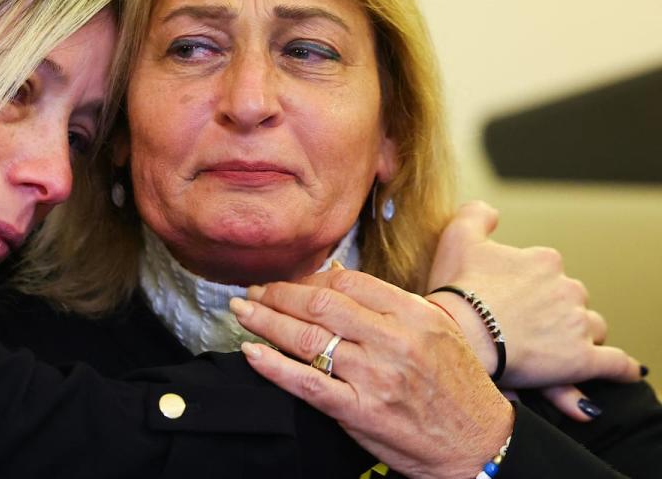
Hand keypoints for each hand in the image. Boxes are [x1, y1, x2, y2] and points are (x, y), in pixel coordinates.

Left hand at [230, 271, 512, 478]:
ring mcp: (376, 376)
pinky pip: (307, 384)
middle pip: (321, 304)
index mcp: (413, 314)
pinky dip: (273, 367)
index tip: (289, 281)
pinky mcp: (361, 412)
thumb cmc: (457, 387)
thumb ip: (390, 305)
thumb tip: (337, 278)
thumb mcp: (436, 330)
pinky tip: (251, 354)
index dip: (308, 278)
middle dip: (278, 294)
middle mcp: (394, 340)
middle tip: (254, 292)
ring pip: (307, 339)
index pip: (347, 282)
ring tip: (243, 313)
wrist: (480, 444)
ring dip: (266, 322)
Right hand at [426, 201, 642, 420]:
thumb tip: (490, 211)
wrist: (459, 335)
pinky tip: (626, 371)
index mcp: (544, 261)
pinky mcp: (582, 360)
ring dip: (580, 335)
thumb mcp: (457, 238)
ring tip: (557, 348)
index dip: (532, 285)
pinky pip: (615, 364)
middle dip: (556, 310)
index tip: (512, 298)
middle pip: (572, 299)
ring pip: (592, 327)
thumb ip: (476, 215)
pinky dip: (622, 368)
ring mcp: (577, 325)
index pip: (550, 271)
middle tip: (526, 325)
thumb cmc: (457, 290)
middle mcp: (567, 288)